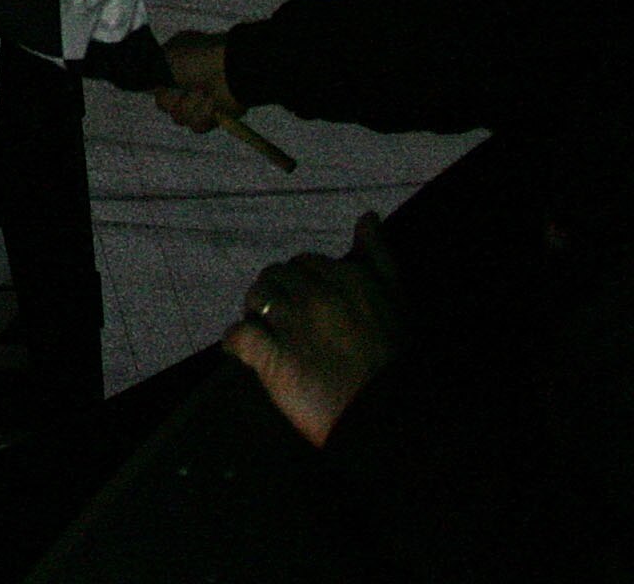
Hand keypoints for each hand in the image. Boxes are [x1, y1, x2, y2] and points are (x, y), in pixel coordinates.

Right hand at [153, 30, 242, 132]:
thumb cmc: (198, 59)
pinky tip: (214, 102)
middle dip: (176, 98)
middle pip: (165, 105)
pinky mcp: (214, 115)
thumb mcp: (164, 58)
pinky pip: (197, 126)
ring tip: (205, 92)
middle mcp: (185, 83)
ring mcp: (199, 100)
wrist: (231, 70)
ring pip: (180, 117)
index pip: (156, 88)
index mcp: (174, 66)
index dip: (161, 88)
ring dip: (192, 105)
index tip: (168, 81)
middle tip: (189, 85)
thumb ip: (147, 71)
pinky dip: (205, 114)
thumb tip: (140, 83)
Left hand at [224, 213, 403, 446]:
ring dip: (257, 314)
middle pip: (275, 277)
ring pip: (255, 298)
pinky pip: (238, 335)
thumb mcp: (397, 299)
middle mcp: (315, 293)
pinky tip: (243, 354)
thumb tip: (367, 216)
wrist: (389, 415)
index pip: (305, 263)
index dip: (303, 283)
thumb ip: (377, 255)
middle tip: (288, 322)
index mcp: (345, 277)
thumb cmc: (396, 358)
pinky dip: (236, 344)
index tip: (311, 306)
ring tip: (269, 335)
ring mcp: (291, 322)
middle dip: (278, 295)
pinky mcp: (271, 354)